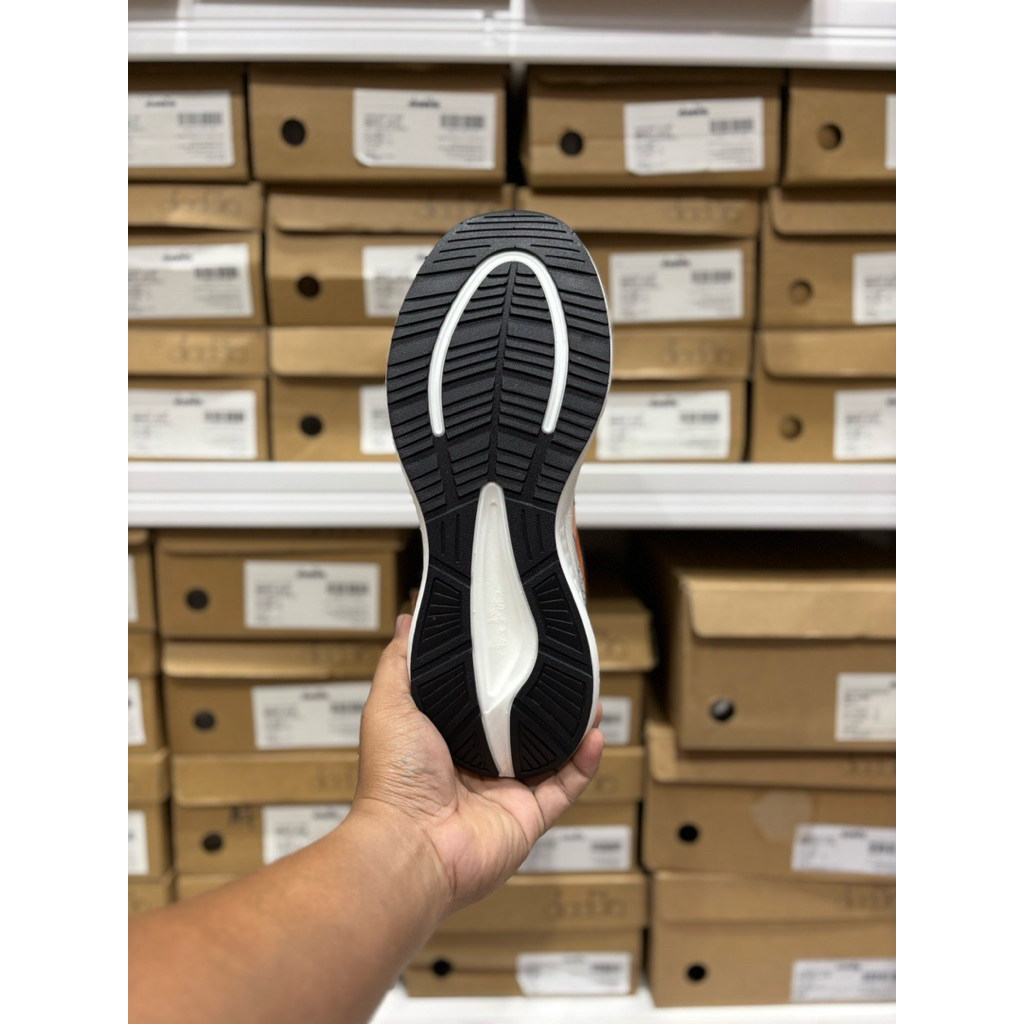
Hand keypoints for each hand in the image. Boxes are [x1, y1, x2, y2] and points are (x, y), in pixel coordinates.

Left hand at [353, 614, 603, 912]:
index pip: (480, 703)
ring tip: (590, 693)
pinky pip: (566, 786)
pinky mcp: (530, 816)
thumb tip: (408, 618)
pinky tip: (595, 732)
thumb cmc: (393, 778)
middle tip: (564, 667)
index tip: (521, 645)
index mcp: (445, 740)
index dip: (501, 677)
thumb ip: (401, 662)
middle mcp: (477, 766)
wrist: (411, 844)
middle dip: (544, 700)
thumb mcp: (390, 704)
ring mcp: (506, 793)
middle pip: (520, 727)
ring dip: (573, 726)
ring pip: (551, 754)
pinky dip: (585, 761)